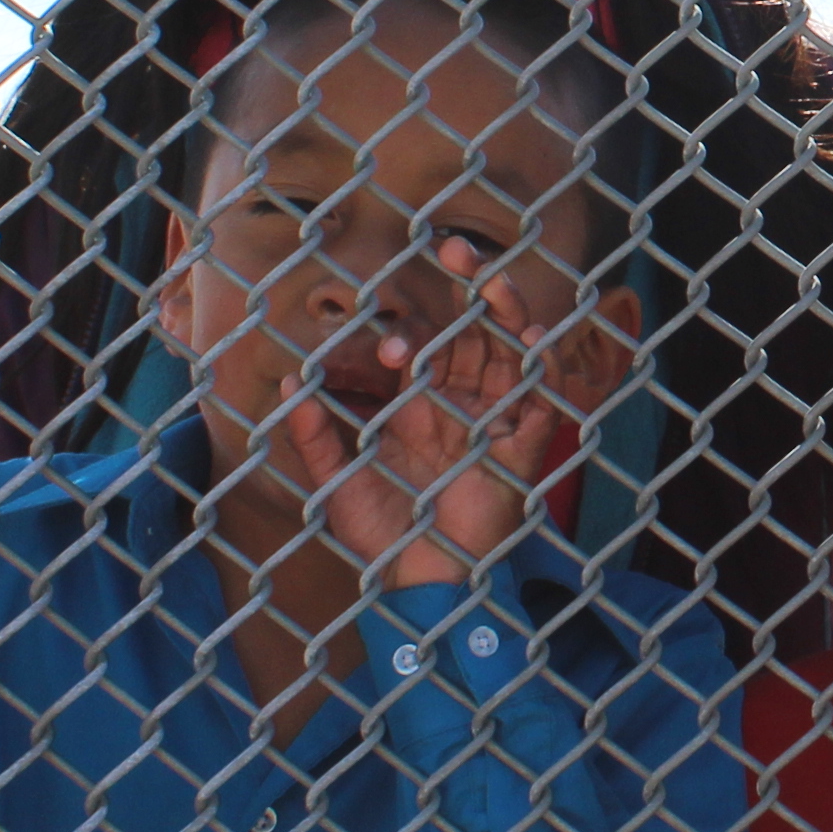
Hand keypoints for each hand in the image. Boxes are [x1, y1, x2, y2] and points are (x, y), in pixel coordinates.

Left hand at [273, 239, 573, 593]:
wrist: (420, 584)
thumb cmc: (379, 538)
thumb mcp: (336, 482)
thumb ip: (313, 435)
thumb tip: (289, 385)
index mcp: (421, 408)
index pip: (427, 347)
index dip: (415, 329)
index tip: (392, 342)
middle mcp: (462, 407)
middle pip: (475, 332)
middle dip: (469, 290)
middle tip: (455, 248)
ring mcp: (496, 423)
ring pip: (511, 353)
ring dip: (505, 313)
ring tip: (491, 280)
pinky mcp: (525, 449)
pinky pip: (543, 398)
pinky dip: (542, 367)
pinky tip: (530, 340)